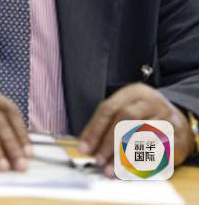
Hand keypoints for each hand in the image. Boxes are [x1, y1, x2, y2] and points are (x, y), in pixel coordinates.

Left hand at [78, 83, 194, 175]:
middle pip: (125, 119)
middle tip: (99, 160)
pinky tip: (129, 170)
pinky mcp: (176, 135)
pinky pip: (156, 150)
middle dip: (109, 142)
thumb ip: (106, 126)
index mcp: (133, 92)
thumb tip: (86, 146)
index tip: (85, 148)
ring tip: (111, 169)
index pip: (108, 108)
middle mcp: (150, 101)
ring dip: (123, 155)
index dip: (95, 129)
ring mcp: (165, 116)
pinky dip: (140, 161)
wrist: (178, 121)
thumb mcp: (126, 111)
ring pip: (141, 134)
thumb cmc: (145, 116)